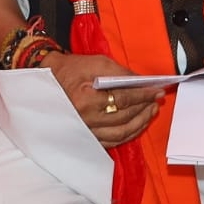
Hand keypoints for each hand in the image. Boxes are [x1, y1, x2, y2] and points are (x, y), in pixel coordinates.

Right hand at [42, 52, 164, 147]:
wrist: (47, 81)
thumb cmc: (71, 70)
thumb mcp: (96, 63)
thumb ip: (121, 73)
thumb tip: (142, 83)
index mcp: (85, 100)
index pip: (123, 99)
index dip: (143, 95)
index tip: (157, 91)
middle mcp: (85, 120)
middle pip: (124, 118)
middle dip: (144, 108)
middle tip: (156, 99)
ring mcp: (86, 132)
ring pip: (121, 133)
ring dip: (140, 123)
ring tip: (150, 110)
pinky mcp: (87, 138)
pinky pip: (113, 141)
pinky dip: (129, 134)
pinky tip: (138, 124)